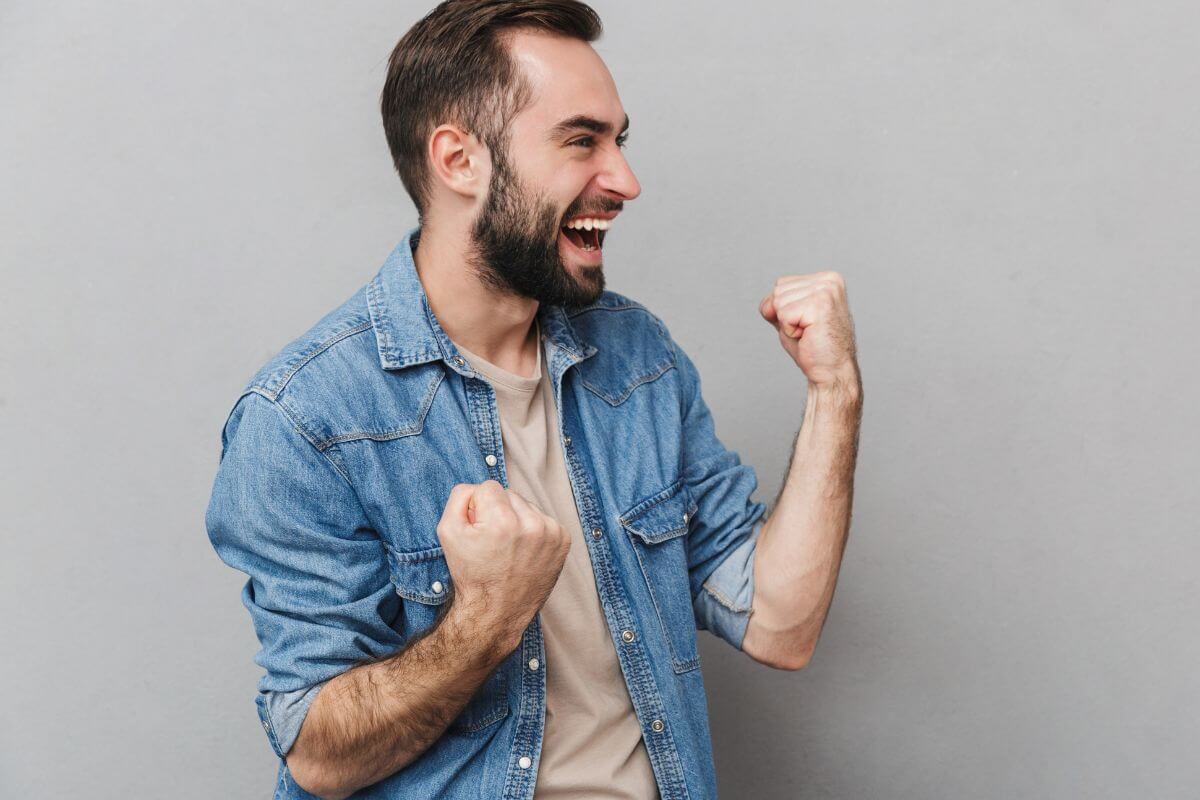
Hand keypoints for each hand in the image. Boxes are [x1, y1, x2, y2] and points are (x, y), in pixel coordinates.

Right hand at [435, 480, 569, 645]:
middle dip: (498, 511)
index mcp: (502, 520)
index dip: (478, 507)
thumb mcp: (448, 532)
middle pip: (509, 494)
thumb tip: (478, 487)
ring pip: (527, 505)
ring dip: (517, 519)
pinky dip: (532, 530)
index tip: (478, 530)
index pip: (488, 486)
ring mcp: (551, 533)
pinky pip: (543, 519)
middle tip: (492, 541)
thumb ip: (459, 497)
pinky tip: (523, 550)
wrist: (496, 611)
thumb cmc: (471, 573)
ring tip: (508, 547)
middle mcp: (531, 525)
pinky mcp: (563, 540)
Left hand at [759, 272, 859, 390]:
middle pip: (778, 290)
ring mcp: (826, 290)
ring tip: (808, 333)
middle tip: (807, 331)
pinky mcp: (820, 304)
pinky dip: (789, 330)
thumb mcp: (789, 319)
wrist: (832, 371)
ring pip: (779, 301)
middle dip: (784, 316)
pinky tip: (808, 336)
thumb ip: (775, 305)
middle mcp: (829, 280)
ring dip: (787, 324)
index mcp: (826, 279)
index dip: (783, 309)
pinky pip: (783, 314)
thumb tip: (767, 305)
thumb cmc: (814, 348)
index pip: (781, 284)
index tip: (805, 323)